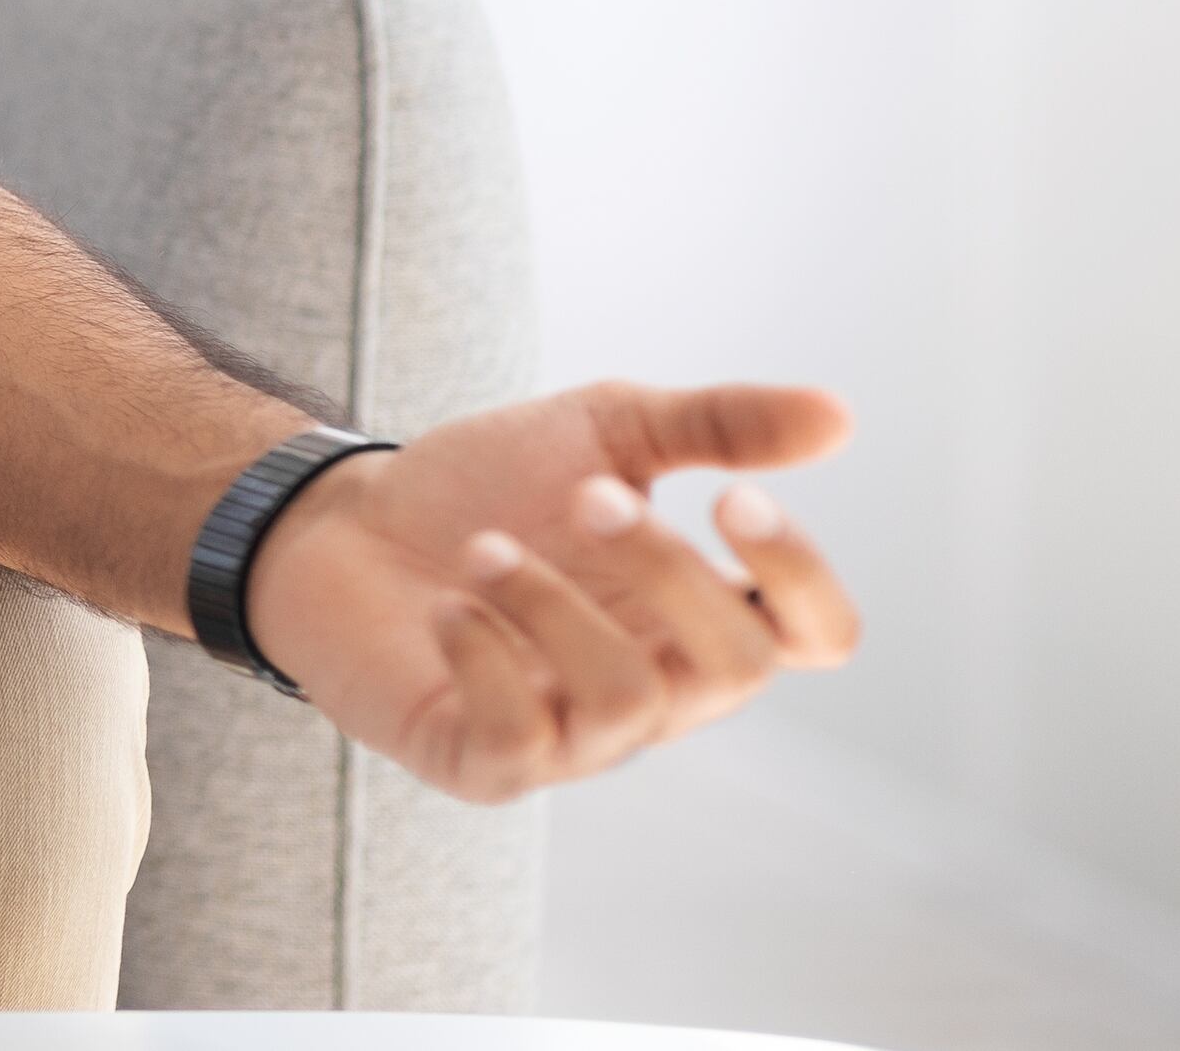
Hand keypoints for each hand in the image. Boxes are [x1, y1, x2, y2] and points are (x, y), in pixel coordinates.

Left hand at [237, 380, 861, 803]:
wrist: (340, 519)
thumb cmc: (488, 485)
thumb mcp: (607, 431)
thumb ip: (717, 425)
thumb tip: (840, 416)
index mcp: (703, 615)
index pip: (817, 636)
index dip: (802, 579)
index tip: (734, 498)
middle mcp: (661, 689)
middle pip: (737, 667)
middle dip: (667, 571)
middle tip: (585, 493)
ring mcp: (578, 737)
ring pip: (628, 702)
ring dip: (555, 607)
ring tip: (482, 546)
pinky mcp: (487, 763)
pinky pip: (522, 740)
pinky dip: (483, 656)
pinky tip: (444, 602)